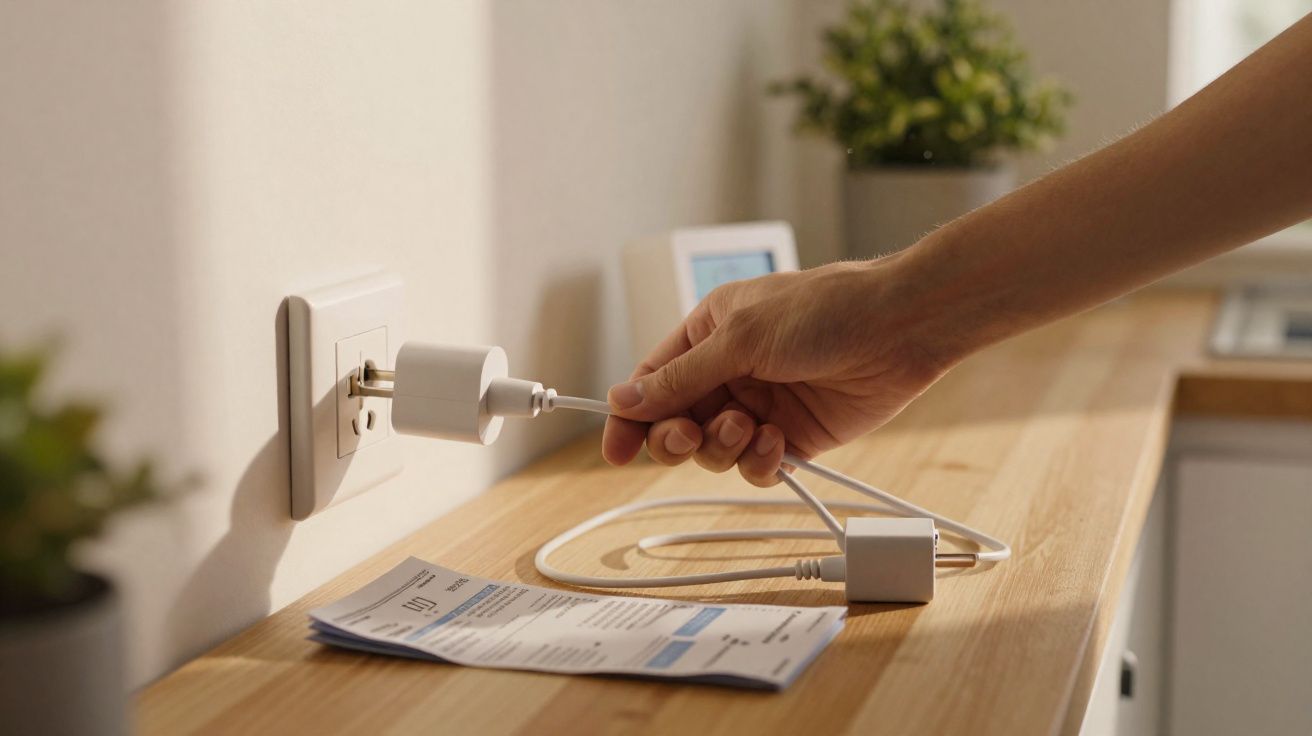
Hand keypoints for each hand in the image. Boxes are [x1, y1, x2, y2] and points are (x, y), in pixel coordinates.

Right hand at [602, 256, 954, 484]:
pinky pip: (756, 467)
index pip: (651, 382)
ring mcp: (761, 406)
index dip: (629, 418)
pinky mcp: (794, 437)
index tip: (615, 451)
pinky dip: (760, 462)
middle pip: (676, 424)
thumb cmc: (825, 310)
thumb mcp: (740, 337)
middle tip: (689, 435)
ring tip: (750, 427)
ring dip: (723, 447)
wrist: (899, 329)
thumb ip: (679, 377)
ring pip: (714, 451)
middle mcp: (730, 372)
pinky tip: (778, 441)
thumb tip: (622, 399)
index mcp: (708, 334)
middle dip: (677, 437)